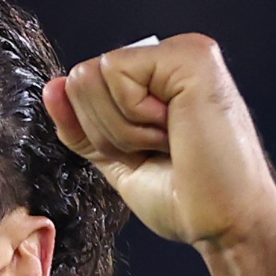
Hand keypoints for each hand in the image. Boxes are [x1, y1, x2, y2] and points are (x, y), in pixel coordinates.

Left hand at [44, 34, 275, 251]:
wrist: (223, 222)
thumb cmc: (185, 197)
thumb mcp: (117, 158)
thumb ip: (82, 125)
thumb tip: (52, 87)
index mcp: (158, 79)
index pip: (83, 87)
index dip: (97, 132)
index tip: (147, 153)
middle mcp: (171, 58)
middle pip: (81, 78)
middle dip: (106, 129)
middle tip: (160, 148)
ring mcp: (182, 52)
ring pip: (91, 76)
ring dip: (121, 128)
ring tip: (170, 140)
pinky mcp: (190, 56)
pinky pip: (115, 74)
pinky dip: (133, 117)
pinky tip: (174, 129)